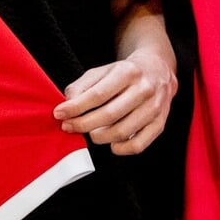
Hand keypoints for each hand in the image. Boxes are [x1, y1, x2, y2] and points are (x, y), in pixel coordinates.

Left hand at [56, 4, 175, 154]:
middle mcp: (144, 89)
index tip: (59, 113)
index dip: (76, 107)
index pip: (98, 95)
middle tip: (69, 126)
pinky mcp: (160, 123)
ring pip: (123, 132)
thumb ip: (82, 86)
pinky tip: (111, 143)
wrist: (158, 70)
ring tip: (89, 133)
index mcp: (127, 72)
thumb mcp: (102, 71)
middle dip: (83, 124)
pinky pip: (139, 145)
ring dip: (99, 137)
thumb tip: (67, 105)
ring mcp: (154, 108)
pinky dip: (121, 149)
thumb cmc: (125, 73)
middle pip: (109, 115)